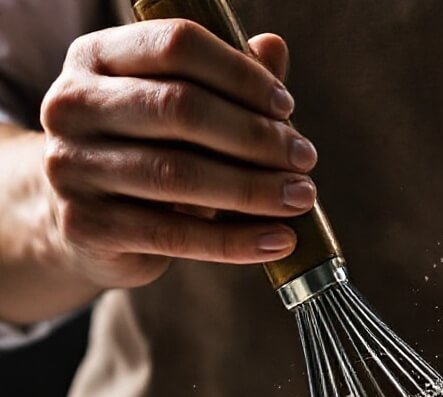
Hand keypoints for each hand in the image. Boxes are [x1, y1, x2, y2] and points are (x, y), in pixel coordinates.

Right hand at [39, 20, 315, 291]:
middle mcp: (72, 104)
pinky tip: (279, 241)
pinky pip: (175, 235)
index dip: (239, 73)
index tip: (286, 107)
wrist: (86, 227)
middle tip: (305, 159)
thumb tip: (274, 49)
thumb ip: (222, 83)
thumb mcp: (177, 114)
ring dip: (252, 189)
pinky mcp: (86, 226)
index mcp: (95, 57)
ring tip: (300, 198)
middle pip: (179, 108)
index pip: (176, 44)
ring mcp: (72, 166)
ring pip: (178, 174)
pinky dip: (236, 241)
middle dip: (254, 136)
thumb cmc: (143, 157)